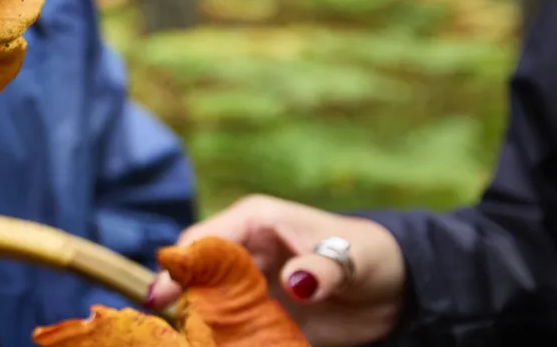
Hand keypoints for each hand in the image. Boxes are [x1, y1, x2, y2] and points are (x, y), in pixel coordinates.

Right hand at [148, 195, 405, 346]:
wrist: (392, 289)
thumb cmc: (367, 254)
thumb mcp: (349, 258)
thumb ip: (322, 269)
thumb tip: (295, 283)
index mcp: (253, 223)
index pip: (204, 239)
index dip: (181, 263)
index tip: (163, 292)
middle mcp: (242, 252)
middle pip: (196, 273)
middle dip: (180, 298)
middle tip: (169, 327)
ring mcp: (248, 285)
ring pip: (208, 302)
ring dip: (198, 323)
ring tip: (187, 341)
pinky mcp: (260, 315)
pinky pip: (231, 328)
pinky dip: (221, 341)